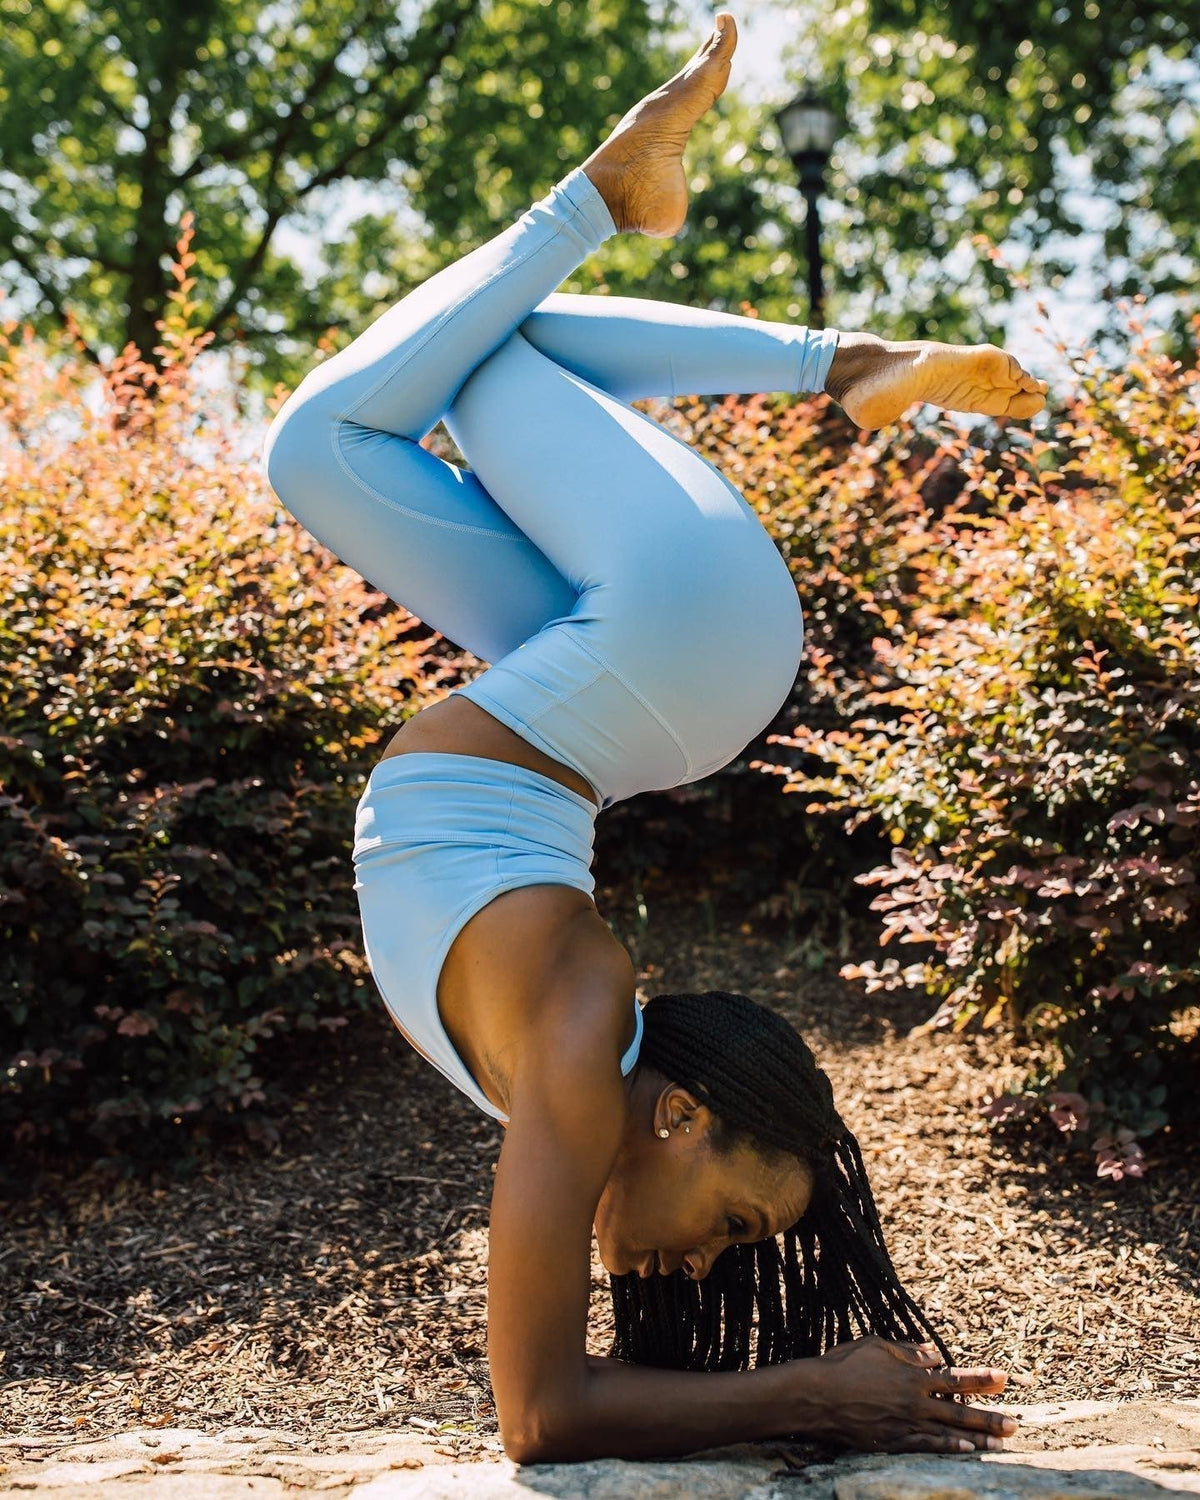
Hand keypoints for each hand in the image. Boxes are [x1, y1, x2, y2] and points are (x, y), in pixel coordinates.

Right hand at [794, 1335, 1018, 1453]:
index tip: (1003, 1378)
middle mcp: (914, 1402)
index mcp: (911, 1376)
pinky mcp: (892, 1442)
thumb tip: (932, 1353)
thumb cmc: (843, 1364)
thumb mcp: (875, 1345)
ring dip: (977, 1437)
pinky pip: (927, 1447)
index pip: (954, 1377)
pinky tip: (966, 1451)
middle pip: (959, 1410)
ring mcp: (905, 1424)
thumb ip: (907, 1351)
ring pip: (949, 1432)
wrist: (817, 1395)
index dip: (980, 1379)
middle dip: (989, 1416)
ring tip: (1001, 1442)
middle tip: (1015, 1423)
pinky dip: (948, 1448)